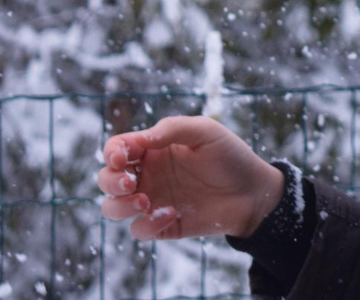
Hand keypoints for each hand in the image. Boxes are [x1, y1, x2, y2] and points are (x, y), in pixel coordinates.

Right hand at [96, 115, 285, 240]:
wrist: (253, 192)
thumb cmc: (230, 156)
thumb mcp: (205, 131)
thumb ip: (171, 129)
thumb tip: (138, 140)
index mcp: (152, 149)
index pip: (116, 149)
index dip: (112, 152)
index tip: (123, 157)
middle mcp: (147, 174)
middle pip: (106, 179)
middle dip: (110, 181)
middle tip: (131, 182)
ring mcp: (153, 201)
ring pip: (112, 208)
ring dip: (119, 205)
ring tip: (145, 201)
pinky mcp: (163, 225)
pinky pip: (139, 230)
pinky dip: (147, 224)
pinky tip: (171, 213)